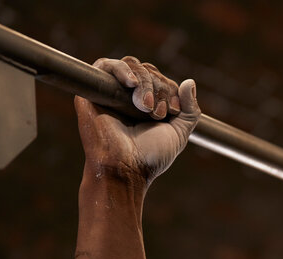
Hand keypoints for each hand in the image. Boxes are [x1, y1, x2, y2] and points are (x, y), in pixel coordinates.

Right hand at [75, 56, 200, 185]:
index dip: (171, 89)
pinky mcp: (92, 92)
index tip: (173, 112)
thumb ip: (190, 109)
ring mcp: (110, 92)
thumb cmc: (151, 156)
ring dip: (145, 83)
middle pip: (148, 70)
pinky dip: (121, 69)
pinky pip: (104, 65)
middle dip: (159, 88)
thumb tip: (190, 82)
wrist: (126, 169)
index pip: (161, 79)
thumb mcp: (179, 132)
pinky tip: (131, 83)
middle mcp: (128, 96)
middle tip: (157, 113)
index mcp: (147, 104)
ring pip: (131, 65)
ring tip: (145, 107)